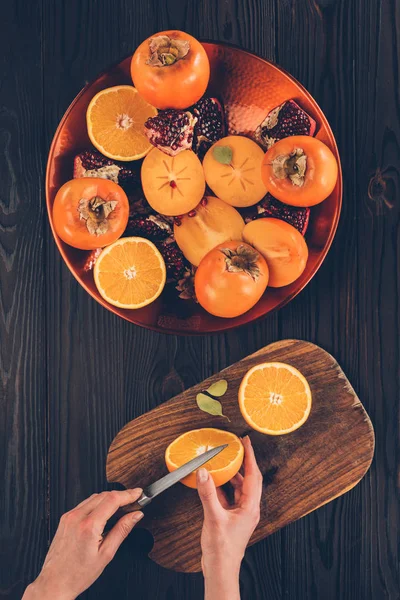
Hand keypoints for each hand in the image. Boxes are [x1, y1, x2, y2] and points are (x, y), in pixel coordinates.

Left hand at [23, 489, 143, 599]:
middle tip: (133, 501)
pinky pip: (85, 504)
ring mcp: (69, 516)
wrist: (54, 582)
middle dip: (121, 495)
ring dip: (109, 498)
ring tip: (121, 507)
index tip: (138, 493)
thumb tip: (136, 515)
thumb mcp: (106, 554)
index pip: (112, 499)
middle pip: (104, 495)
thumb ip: (122, 530)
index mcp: (88, 526)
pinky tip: (104, 513)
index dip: (128, 494)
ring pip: (94, 497)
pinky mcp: (65, 518)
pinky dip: (97, 503)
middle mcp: (77, 517)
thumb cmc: (78, 574)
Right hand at [197, 436, 261, 599]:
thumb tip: (204, 473)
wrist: (220, 570)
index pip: (252, 475)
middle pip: (249, 478)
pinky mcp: (232, 517)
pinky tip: (212, 481)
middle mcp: (248, 508)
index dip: (250, 457)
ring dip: (232, 474)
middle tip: (237, 446)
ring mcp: (241, 513)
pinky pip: (229, 496)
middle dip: (244, 461)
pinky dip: (222, 486)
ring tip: (223, 461)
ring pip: (238, 487)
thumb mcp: (213, 518)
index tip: (246, 442)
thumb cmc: (222, 550)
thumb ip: (208, 494)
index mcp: (250, 507)